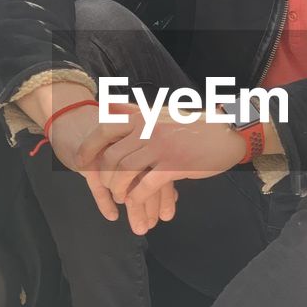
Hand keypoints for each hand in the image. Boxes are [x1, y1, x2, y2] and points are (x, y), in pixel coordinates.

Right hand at [48, 103, 177, 234]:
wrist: (73, 118)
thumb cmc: (106, 138)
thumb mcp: (132, 152)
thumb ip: (153, 172)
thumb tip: (174, 195)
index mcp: (143, 140)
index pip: (157, 170)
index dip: (163, 196)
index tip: (166, 215)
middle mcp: (128, 145)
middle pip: (143, 179)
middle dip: (149, 205)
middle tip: (152, 224)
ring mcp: (108, 152)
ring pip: (124, 184)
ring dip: (133, 208)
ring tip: (140, 227)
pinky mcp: (88, 159)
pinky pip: (97, 184)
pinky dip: (105, 201)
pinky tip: (113, 215)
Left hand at [76, 103, 244, 213]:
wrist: (226, 134)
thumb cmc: (192, 125)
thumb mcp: (160, 112)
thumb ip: (133, 110)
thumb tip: (107, 105)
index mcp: (142, 116)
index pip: (104, 129)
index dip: (88, 148)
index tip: (80, 162)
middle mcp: (148, 129)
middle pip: (111, 156)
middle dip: (104, 176)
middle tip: (106, 187)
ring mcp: (161, 147)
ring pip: (125, 172)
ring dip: (118, 189)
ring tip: (121, 196)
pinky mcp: (174, 165)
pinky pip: (145, 185)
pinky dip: (136, 197)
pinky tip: (135, 201)